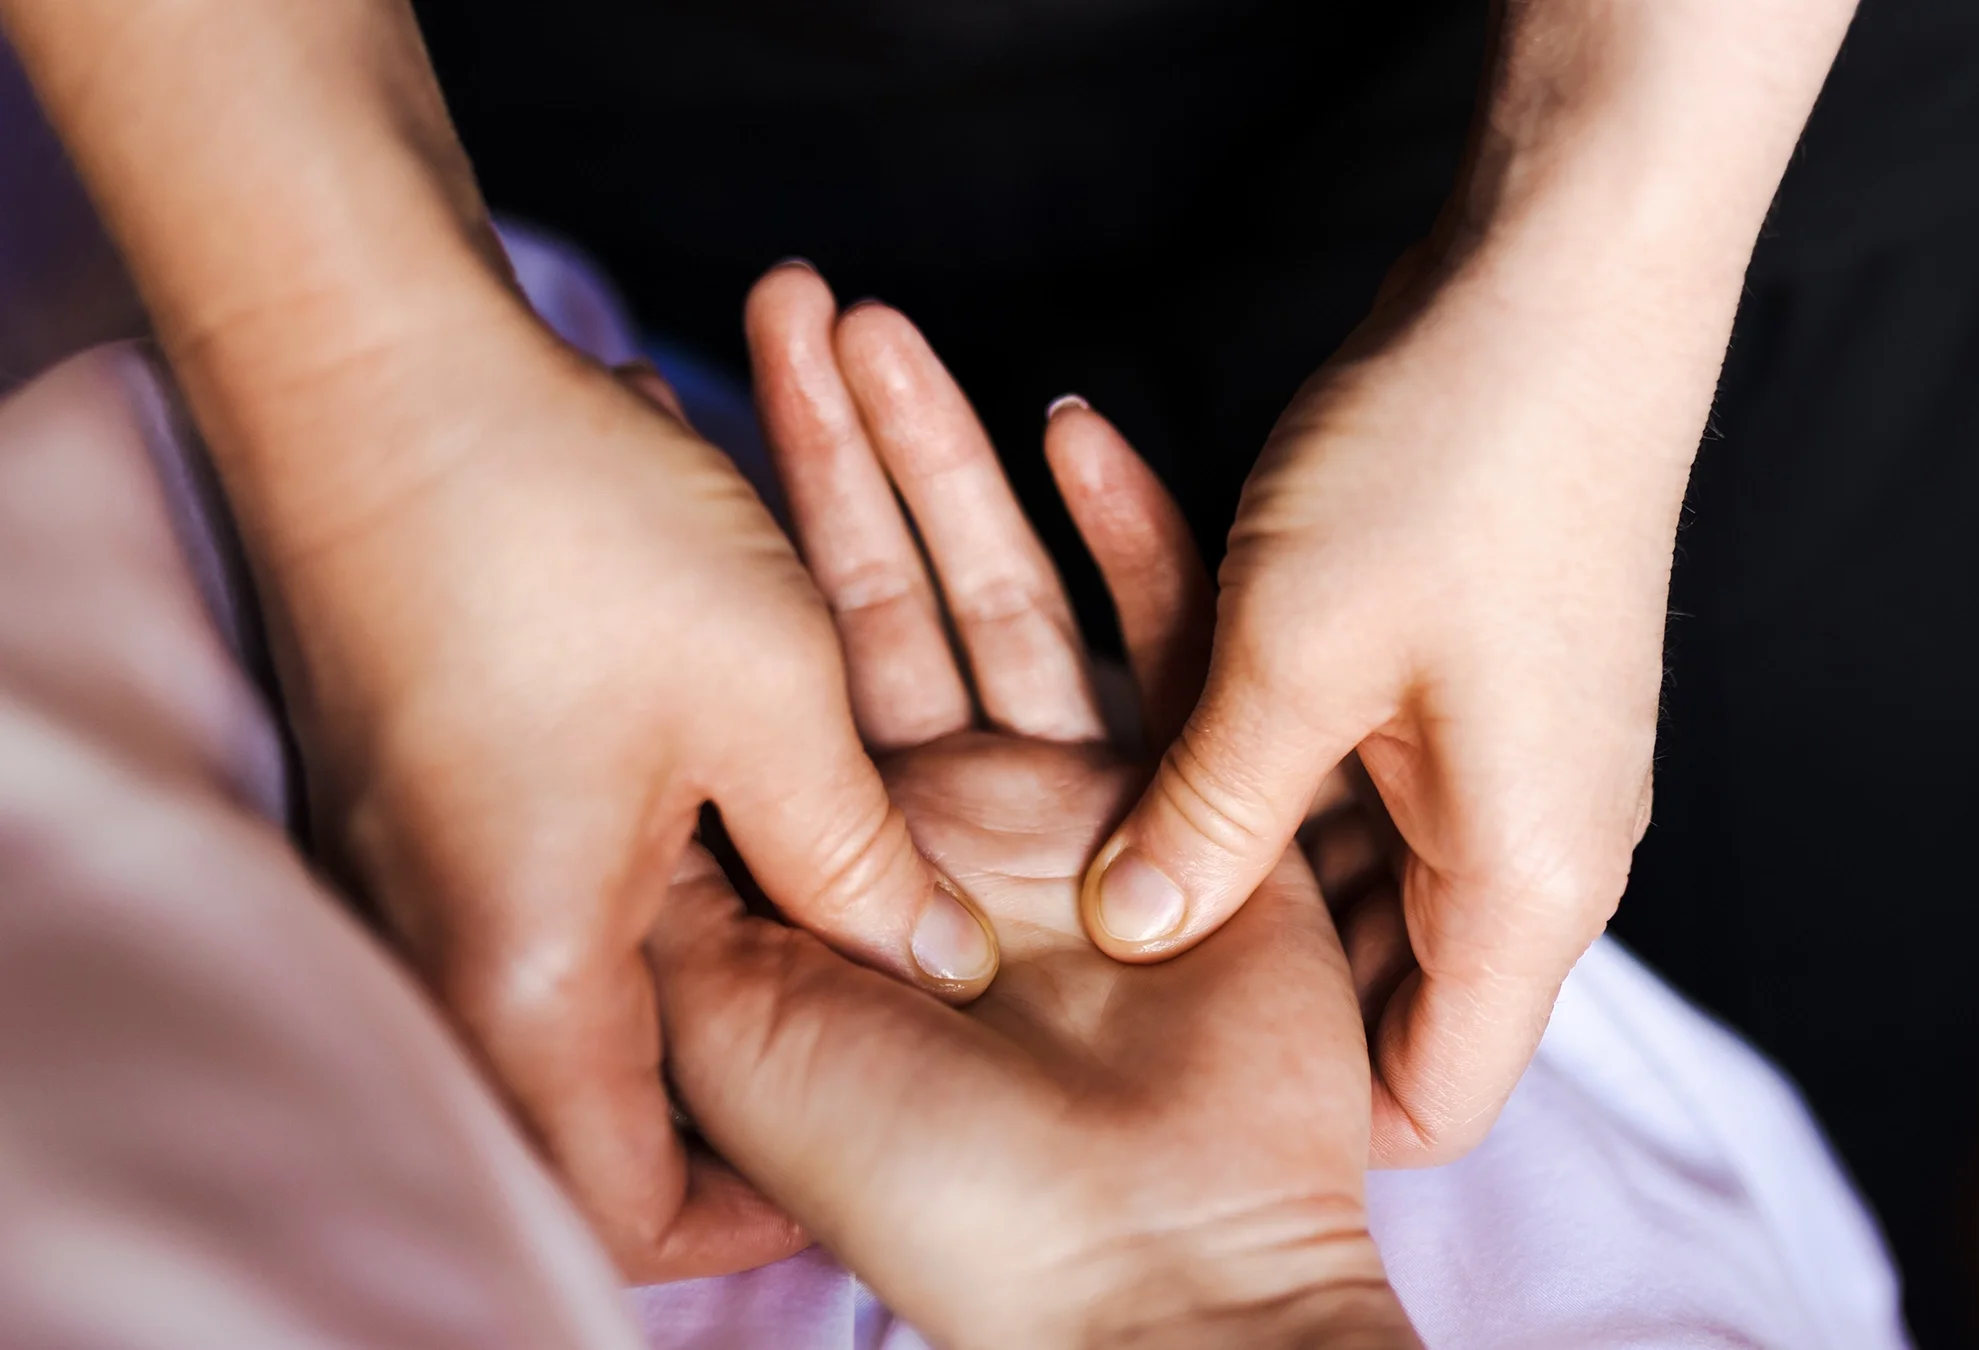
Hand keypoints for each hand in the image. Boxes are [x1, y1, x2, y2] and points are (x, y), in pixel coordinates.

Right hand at [241, 307, 996, 1282]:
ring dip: (758, 867)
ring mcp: (447, 852)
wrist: (366, 350)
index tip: (882, 1140)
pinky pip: (603, 823)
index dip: (759, 1203)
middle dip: (790, 1009)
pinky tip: (773, 694)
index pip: (636, 1197)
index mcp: (530, 979)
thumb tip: (935, 960)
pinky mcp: (453, 765)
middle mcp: (463, 943)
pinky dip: (699, 779)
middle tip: (913, 975)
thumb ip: (864, 862)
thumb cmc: (566, 531)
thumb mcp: (774, 703)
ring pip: (648, 913)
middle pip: (650, 1058)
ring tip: (864, 827)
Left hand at [650, 274, 1416, 1348]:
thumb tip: (602, 760)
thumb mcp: (732, 1032)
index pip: (773, 669)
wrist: (1147, 1264)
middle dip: (837, 457)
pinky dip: (1127, 531)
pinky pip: (1159, 634)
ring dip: (951, 461)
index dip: (727, 545)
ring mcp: (1082, 802)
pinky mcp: (1197, 796)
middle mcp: (955, 826)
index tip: (674, 409)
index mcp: (840, 875)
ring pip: (1003, 593)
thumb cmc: (931, 1178)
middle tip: (791, 305)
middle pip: (884, 603)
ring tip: (887, 328)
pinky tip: (1077, 426)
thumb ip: (672, 889)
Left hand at [1072, 0, 1858, 1165]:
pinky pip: (1359, 786)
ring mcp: (1517, 774)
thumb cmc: (1455, 463)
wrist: (1570, 280)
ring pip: (1350, 885)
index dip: (1302, 1125)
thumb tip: (1125, 932)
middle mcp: (1538, 855)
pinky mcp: (1482, 698)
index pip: (1428, 1106)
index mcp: (1525, 889)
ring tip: (1092, 841)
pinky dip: (1268, 770)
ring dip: (1238, 860)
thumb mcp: (1292, 657)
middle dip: (1248, 992)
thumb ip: (1204, 816)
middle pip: (1383, 999)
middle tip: (1086, 976)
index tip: (1152, 1093)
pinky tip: (1158, 722)